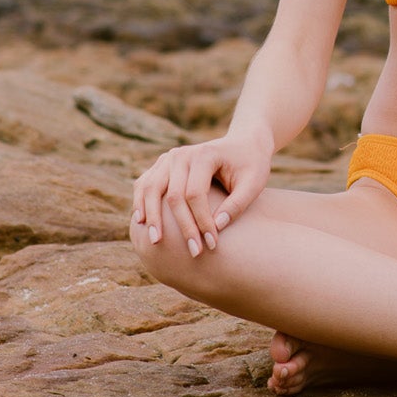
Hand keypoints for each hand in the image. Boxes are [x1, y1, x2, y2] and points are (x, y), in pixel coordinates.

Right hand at [129, 133, 270, 256]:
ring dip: (152, 216)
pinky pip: (145, 184)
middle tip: (193, 253)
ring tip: (155, 241)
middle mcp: (182, 154)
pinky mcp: (163, 165)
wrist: (243, 143)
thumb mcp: (255, 183)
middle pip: (173, 195)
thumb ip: (237, 204)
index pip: (196, 194)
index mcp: (205, 155)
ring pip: (151, 188)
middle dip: (183, 226)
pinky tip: (142, 221)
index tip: (213, 244)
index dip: (202, 222)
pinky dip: (141, 202)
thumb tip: (216, 227)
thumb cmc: (251, 165)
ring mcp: (169, 158)